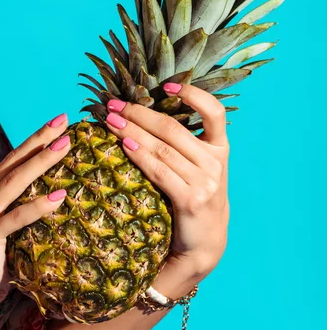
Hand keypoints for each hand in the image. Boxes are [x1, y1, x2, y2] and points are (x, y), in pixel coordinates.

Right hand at [0, 113, 71, 308]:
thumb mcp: (4, 218)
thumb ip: (19, 199)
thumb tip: (57, 183)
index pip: (14, 157)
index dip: (36, 138)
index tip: (60, 121)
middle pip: (15, 161)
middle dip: (40, 139)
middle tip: (64, 121)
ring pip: (16, 181)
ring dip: (41, 161)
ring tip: (65, 145)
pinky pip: (17, 217)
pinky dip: (38, 206)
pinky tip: (59, 196)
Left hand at [105, 84, 229, 284]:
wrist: (204, 244)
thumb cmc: (195, 199)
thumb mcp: (201, 169)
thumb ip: (186, 145)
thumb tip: (147, 114)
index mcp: (221, 150)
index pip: (215, 112)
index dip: (193, 94)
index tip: (168, 85)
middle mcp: (216, 163)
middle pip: (173, 128)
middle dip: (139, 113)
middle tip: (114, 104)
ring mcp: (205, 182)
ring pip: (161, 148)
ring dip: (131, 131)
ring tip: (110, 121)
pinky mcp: (190, 200)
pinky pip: (158, 170)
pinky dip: (138, 154)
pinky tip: (123, 144)